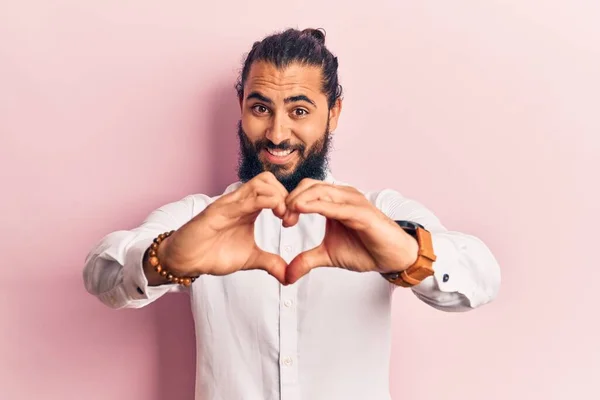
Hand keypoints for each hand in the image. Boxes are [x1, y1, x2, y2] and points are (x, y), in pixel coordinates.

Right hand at [158, 171, 289, 283]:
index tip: (292, 222)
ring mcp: (229, 204)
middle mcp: (240, 202)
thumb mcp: (249, 259)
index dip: (289, 203)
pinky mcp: (217, 211)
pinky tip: (272, 216)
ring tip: (282, 217)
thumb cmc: (213, 253)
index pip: (274, 190)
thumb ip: (270, 263)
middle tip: (289, 219)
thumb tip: (289, 276)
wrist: (186, 260)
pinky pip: (242, 199)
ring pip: (259, 183)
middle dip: (285, 196)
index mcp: (249, 208)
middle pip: (269, 180)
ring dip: (277, 196)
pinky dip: (262, 202)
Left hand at [282, 179, 418, 283]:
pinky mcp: (362, 213)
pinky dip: (319, 206)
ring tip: (289, 214)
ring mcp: (353, 202)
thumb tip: (287, 274)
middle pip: (310, 186)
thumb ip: (307, 260)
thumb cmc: (366, 249)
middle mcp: (343, 196)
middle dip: (291, 200)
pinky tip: (303, 209)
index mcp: (334, 201)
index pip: (306, 191)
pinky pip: (338, 206)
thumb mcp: (328, 255)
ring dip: (302, 200)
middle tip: (282, 218)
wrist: (393, 257)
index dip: (290, 202)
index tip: (281, 219)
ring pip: (322, 191)